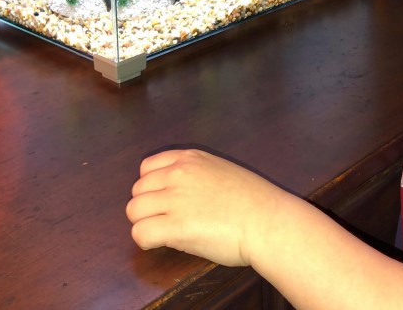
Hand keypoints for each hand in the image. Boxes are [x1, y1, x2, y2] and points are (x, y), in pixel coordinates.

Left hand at [126, 148, 284, 266]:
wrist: (268, 221)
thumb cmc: (253, 201)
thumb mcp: (220, 171)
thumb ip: (194, 176)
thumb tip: (176, 194)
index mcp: (189, 158)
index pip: (146, 168)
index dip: (152, 188)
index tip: (164, 201)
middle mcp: (178, 174)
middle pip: (137, 190)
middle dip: (148, 207)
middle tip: (166, 220)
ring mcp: (175, 198)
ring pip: (134, 211)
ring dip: (145, 223)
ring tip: (164, 232)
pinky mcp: (175, 225)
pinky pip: (140, 233)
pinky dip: (146, 241)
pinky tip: (162, 243)